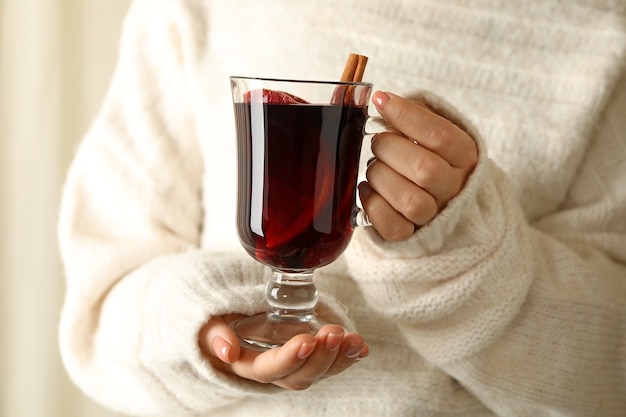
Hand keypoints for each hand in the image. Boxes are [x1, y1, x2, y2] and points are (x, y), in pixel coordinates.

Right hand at [199, 314, 368, 390]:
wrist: (231, 317)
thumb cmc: (219, 319)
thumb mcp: (208, 323)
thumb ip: (214, 334)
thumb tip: (228, 350)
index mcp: (247, 364)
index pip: (269, 369)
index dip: (289, 358)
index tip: (306, 340)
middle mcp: (274, 370)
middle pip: (299, 376)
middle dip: (321, 357)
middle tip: (334, 333)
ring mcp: (294, 365)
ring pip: (318, 373)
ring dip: (339, 358)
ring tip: (354, 340)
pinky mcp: (310, 357)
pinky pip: (330, 364)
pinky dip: (348, 357)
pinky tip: (361, 347)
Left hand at [359, 91, 477, 240]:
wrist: (435, 193)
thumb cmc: (425, 150)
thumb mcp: (429, 125)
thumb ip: (412, 112)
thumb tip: (382, 102)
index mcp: (465, 155)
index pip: (439, 134)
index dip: (405, 116)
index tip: (380, 101)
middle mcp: (455, 187)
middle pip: (425, 169)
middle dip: (389, 149)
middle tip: (378, 141)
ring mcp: (436, 214)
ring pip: (410, 201)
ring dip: (381, 178)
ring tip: (375, 167)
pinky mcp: (412, 235)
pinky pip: (394, 228)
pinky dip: (374, 206)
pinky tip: (369, 190)